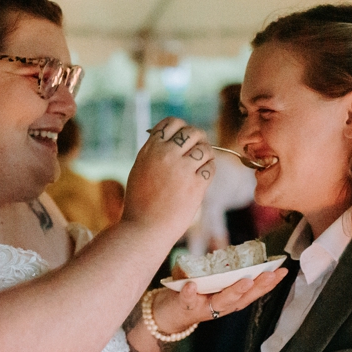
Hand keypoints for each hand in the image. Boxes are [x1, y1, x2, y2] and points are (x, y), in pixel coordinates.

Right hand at [122, 117, 215, 242]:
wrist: (144, 229)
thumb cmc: (141, 203)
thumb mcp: (140, 169)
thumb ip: (156, 152)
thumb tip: (176, 139)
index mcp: (150, 149)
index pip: (173, 122)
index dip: (182, 128)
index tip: (184, 140)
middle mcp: (166, 155)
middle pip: (192, 132)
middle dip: (198, 139)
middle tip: (197, 151)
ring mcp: (181, 169)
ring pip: (205, 148)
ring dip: (206, 155)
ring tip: (200, 166)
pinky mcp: (195, 184)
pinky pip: (210, 168)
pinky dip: (209, 170)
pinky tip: (202, 178)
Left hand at [150, 267, 288, 332]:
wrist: (165, 315)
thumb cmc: (191, 294)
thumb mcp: (210, 283)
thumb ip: (222, 271)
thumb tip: (237, 252)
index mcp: (229, 299)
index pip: (253, 291)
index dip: (269, 282)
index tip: (283, 270)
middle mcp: (220, 307)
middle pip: (243, 298)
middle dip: (258, 286)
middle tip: (269, 274)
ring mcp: (203, 308)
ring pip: (222, 302)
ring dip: (234, 291)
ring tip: (244, 280)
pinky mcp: (184, 307)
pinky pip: (187, 300)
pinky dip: (190, 293)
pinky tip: (191, 285)